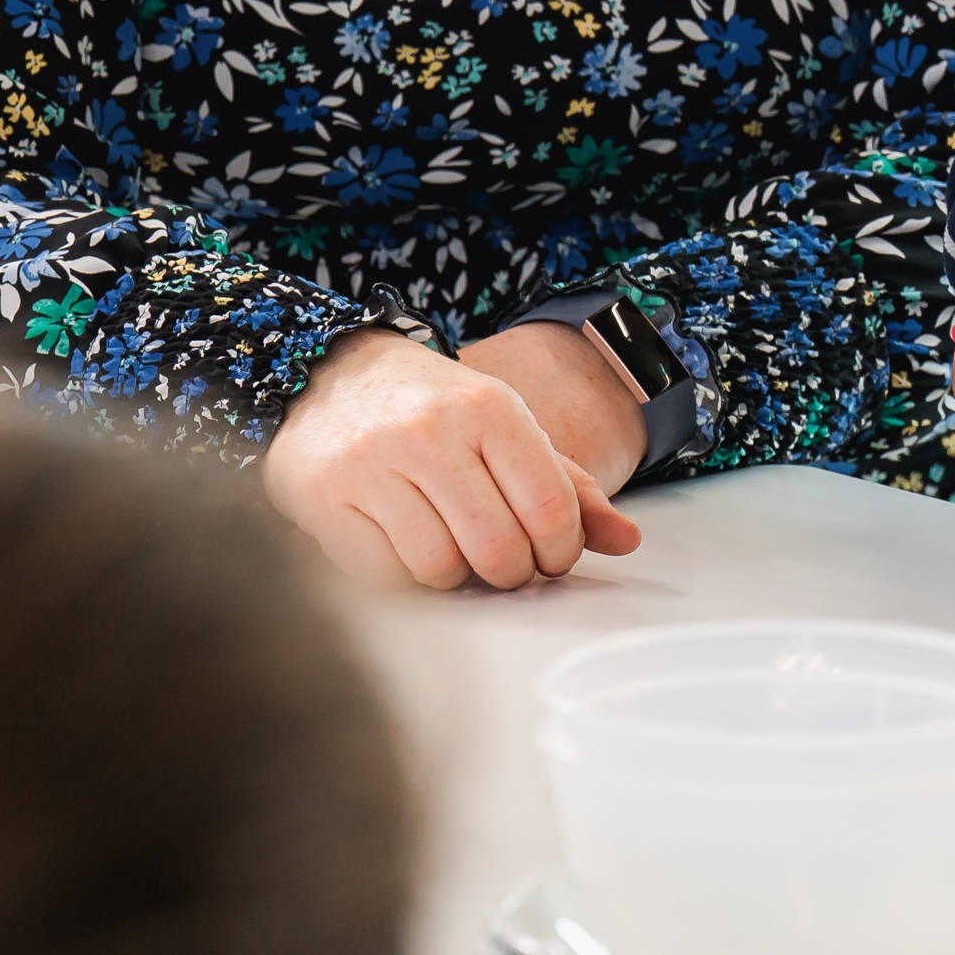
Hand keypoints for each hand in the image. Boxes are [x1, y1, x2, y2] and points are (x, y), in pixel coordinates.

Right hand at [263, 328, 641, 591]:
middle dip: (512, 574)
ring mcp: (372, 465)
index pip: (549, 509)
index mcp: (491, 408)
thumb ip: (567, 487)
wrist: (332, 375)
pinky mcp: (324, 498)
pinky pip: (381, 574)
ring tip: (455, 552)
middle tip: (506, 565)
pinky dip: (403, 578)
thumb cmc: (435, 411)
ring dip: (456, 579)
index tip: (551, 557)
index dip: (560, 551)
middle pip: (497, 548)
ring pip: (439, 568)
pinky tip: (407, 548)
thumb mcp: (507, 429)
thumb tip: (629, 542)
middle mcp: (431, 432)